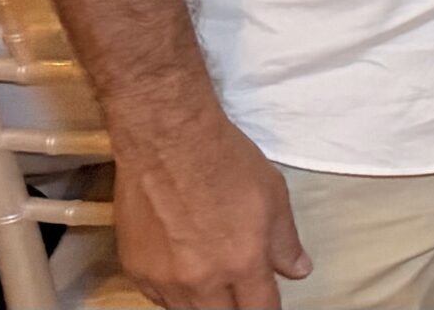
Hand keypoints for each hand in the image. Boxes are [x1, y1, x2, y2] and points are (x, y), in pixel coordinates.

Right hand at [109, 110, 309, 308]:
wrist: (167, 141)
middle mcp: (202, 280)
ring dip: (205, 304)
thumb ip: (285, 242)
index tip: (267, 302)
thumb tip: (298, 271)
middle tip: (240, 292)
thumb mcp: (273, 196)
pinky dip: (175, 293)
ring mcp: (164, 278)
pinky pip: (158, 297)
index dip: (267, 309)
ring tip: (214, 283)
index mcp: (242, 263)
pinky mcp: (135, 268)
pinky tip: (185, 274)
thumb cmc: (226, 161)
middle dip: (236, 308)